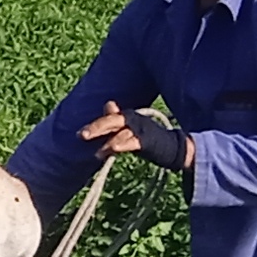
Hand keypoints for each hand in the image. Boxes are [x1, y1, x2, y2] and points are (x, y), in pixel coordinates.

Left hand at [77, 102, 192, 167]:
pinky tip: (111, 149)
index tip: (80, 134)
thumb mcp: (130, 129)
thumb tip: (107, 104)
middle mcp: (133, 119)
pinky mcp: (147, 141)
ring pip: (121, 132)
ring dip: (107, 142)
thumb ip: (117, 121)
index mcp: (128, 116)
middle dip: (96, 127)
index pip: (110, 115)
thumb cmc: (149, 138)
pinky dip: (121, 145)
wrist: (175, 147)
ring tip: (97, 153)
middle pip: (112, 120)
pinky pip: (131, 142)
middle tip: (81, 135)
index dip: (96, 123)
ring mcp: (141, 129)